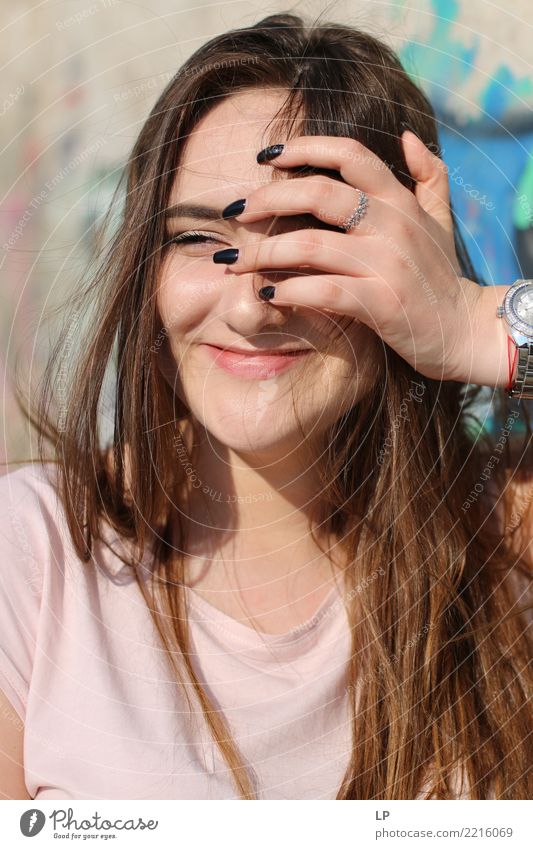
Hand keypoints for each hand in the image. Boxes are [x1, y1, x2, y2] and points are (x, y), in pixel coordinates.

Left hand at [214, 133, 508, 387]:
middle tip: (235, 213)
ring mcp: (387, 264)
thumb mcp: (440, 219)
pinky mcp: (381, 303)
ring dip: (264, 254)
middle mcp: (393, 225)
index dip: (304, 147)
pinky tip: (267, 295)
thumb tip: (406, 136)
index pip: (349, 155)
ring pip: (311, 247)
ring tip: (235, 262)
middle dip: (267, 200)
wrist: (465, 331)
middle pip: (319, 194)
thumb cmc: (441, 276)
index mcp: (400, 200)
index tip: (266, 156)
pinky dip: (289, 292)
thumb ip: (428, 176)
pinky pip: (324, 291)